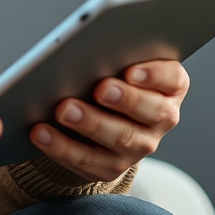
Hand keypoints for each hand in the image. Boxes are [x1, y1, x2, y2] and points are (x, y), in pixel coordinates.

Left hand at [30, 59, 188, 181]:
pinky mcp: (112, 166)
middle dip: (124, 100)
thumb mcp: (119, 61)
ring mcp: (139, 145)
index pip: (173, 79)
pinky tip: (41, 132)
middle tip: (99, 89)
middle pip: (150, 111)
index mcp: (169, 87)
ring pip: (120, 139)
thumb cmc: (112, 75)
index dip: (155, 76)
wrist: (103, 114)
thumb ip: (113, 54)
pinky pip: (88, 160)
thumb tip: (86, 47)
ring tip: (64, 110)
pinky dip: (61, 147)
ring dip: (90, 124)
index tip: (132, 70)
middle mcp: (160, 118)